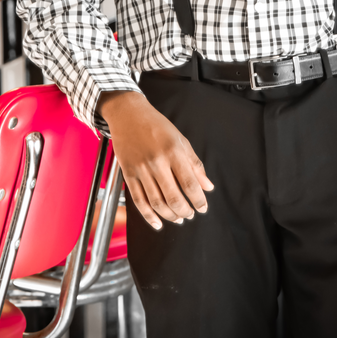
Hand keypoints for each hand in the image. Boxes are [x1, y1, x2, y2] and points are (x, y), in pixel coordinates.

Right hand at [99, 91, 213, 230]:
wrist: (129, 115)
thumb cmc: (156, 126)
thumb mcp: (181, 140)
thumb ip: (195, 164)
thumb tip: (208, 186)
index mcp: (173, 151)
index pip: (190, 183)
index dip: (198, 200)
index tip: (203, 207)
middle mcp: (157, 161)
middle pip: (173, 197)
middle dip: (185, 211)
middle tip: (190, 214)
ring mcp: (141, 169)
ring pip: (157, 202)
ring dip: (169, 216)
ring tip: (178, 218)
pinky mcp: (128, 174)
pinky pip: (139, 200)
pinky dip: (148, 216)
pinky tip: (157, 222)